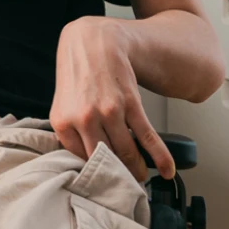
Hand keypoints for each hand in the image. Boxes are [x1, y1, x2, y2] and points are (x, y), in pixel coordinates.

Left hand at [50, 16, 173, 181]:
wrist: (94, 41)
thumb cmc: (78, 72)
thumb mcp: (62, 102)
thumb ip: (70, 130)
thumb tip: (83, 157)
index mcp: (63, 122)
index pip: (79, 160)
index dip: (94, 175)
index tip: (103, 185)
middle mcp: (84, 119)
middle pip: (104, 161)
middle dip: (117, 178)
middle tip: (125, 188)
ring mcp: (108, 112)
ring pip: (126, 152)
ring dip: (138, 170)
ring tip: (141, 178)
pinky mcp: (129, 104)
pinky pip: (146, 137)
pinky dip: (160, 156)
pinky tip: (166, 169)